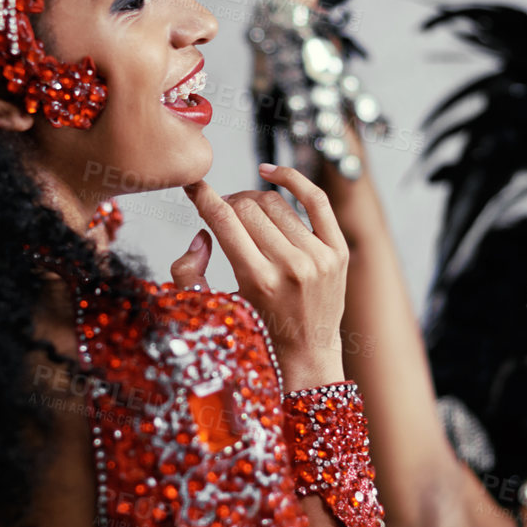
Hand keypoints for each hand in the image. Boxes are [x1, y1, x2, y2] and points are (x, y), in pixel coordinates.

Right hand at [181, 163, 348, 390]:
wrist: (307, 353)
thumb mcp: (214, 307)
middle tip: (221, 212)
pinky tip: (272, 173)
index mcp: (259, 282)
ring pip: (275, 203)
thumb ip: (189, 273)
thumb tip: (202, 235)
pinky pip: (315, 200)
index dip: (203, 197)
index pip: (224, 222)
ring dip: (253, 200)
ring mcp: (318, 257)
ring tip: (244, 211)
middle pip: (248, 209)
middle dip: (228, 204)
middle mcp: (292, 267)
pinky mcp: (338, 251)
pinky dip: (293, 179)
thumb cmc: (257, 331)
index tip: (193, 185)